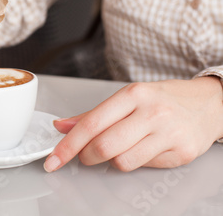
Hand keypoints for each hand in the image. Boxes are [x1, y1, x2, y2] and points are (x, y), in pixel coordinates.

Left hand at [44, 77, 222, 171]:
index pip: (91, 123)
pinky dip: (135, 162)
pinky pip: (144, 167)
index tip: (54, 159)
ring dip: (112, 161)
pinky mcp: (182, 152)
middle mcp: (152, 112)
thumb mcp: (128, 97)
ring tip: (120, 148)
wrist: (209, 103)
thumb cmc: (163, 99)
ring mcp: (169, 133)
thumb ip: (93, 114)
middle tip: (86, 155)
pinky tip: (142, 149)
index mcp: (133, 94)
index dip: (68, 145)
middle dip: (87, 156)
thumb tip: (62, 126)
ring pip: (122, 162)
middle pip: (104, 146)